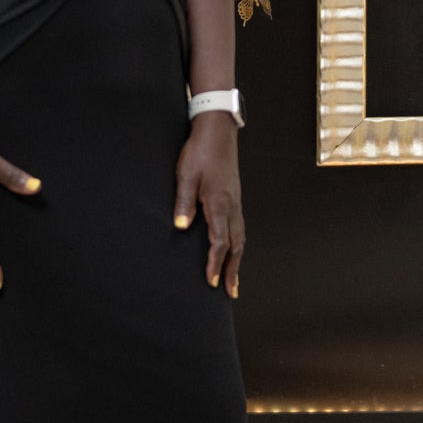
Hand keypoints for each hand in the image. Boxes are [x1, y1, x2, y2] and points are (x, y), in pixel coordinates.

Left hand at [173, 113, 242, 296]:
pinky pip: (240, 228)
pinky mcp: (235, 197)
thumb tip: (181, 226)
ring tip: (235, 279)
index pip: (219, 242)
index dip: (215, 264)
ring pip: (241, 238)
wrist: (218, 130)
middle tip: (231, 292)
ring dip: (238, 260)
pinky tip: (234, 249)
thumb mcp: (185, 175)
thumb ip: (183, 202)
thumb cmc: (200, 151)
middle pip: (236, 246)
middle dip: (233, 271)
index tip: (211, 282)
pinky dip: (238, 245)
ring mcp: (236, 202)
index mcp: (219, 203)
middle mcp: (232, 206)